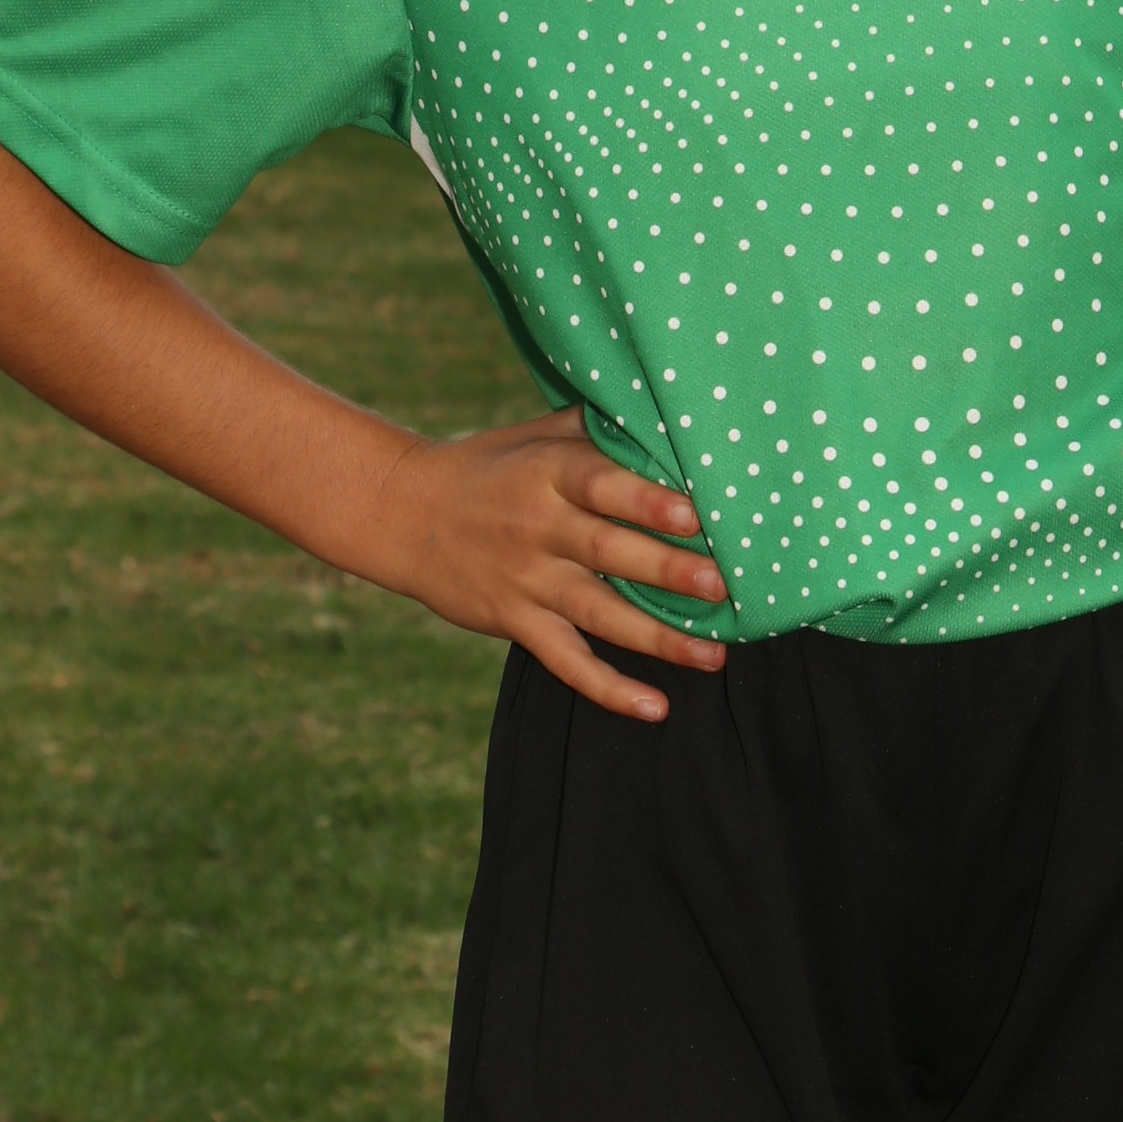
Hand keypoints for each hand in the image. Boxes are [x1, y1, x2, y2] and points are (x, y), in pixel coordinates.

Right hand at [375, 407, 727, 717]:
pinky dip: (608, 688)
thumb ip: (598, 429)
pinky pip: (566, 662)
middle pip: (608, 551)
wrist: (402, 513)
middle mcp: (538, 527)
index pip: (599, 484)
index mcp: (547, 472)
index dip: (644, 500)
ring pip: (597, 613)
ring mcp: (525, 580)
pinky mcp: (514, 622)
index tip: (694, 514)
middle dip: (666, 571)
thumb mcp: (536, 435)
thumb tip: (672, 414)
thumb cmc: (490, 467)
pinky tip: (656, 707)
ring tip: (713, 652)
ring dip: (657, 637)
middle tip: (721, 585)